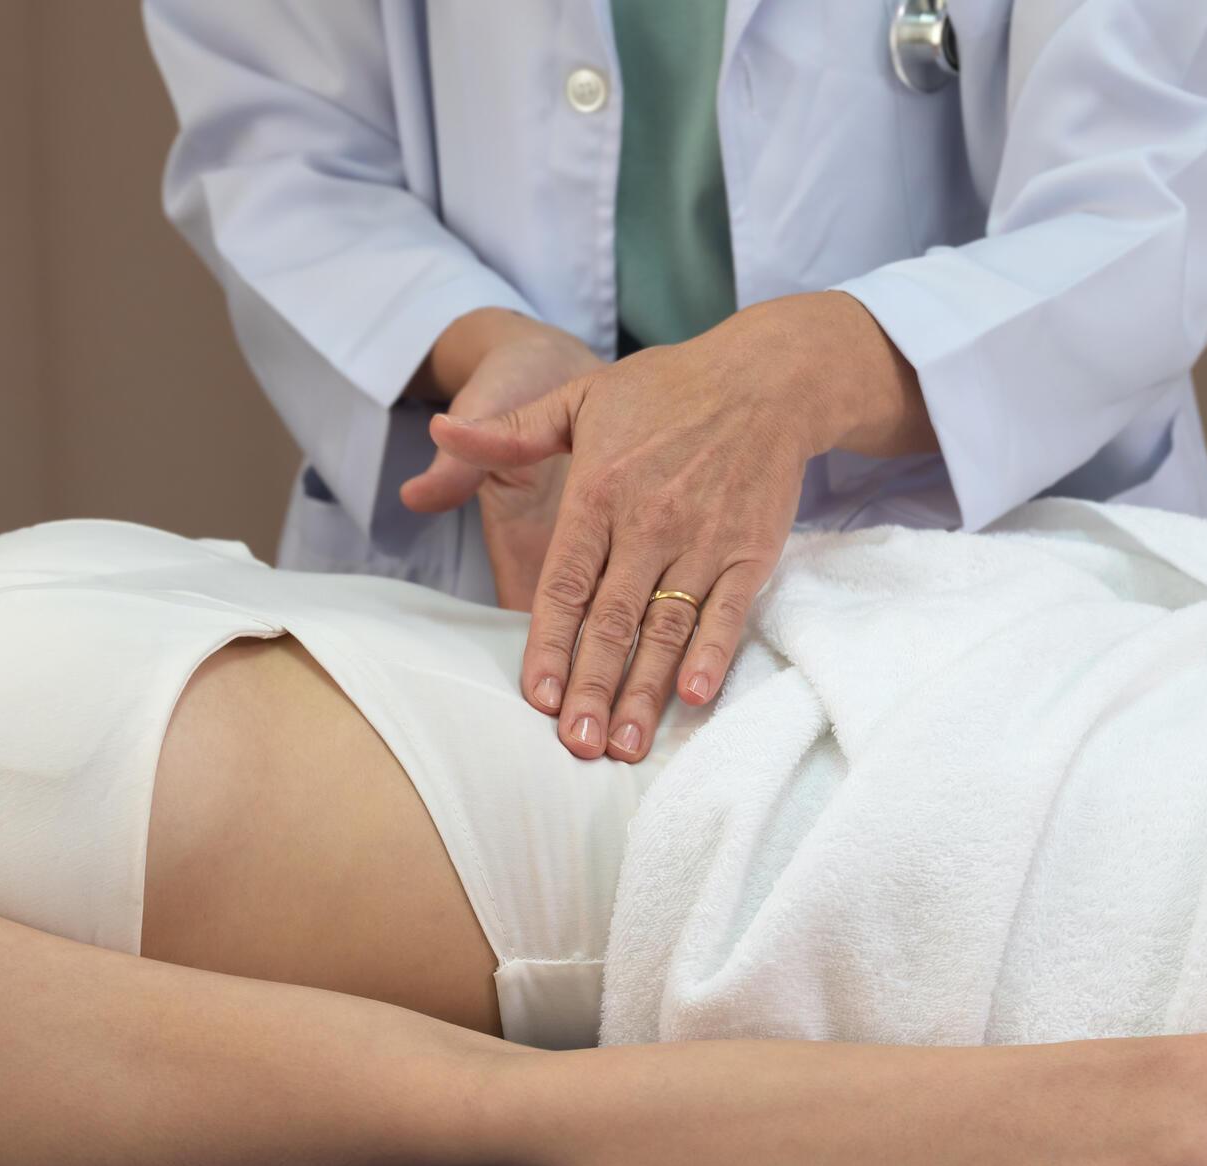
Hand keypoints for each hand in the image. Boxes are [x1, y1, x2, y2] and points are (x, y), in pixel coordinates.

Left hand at [428, 292, 933, 760]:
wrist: (766, 379)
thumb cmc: (665, 390)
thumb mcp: (578, 395)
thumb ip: (509, 429)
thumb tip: (440, 430)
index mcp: (599, 491)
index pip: (566, 583)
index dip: (549, 644)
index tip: (536, 698)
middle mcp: (649, 522)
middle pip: (612, 620)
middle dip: (592, 686)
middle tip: (574, 746)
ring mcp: (702, 539)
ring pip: (666, 628)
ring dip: (645, 690)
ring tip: (624, 745)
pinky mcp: (749, 552)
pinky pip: (726, 611)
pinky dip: (713, 653)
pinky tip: (694, 695)